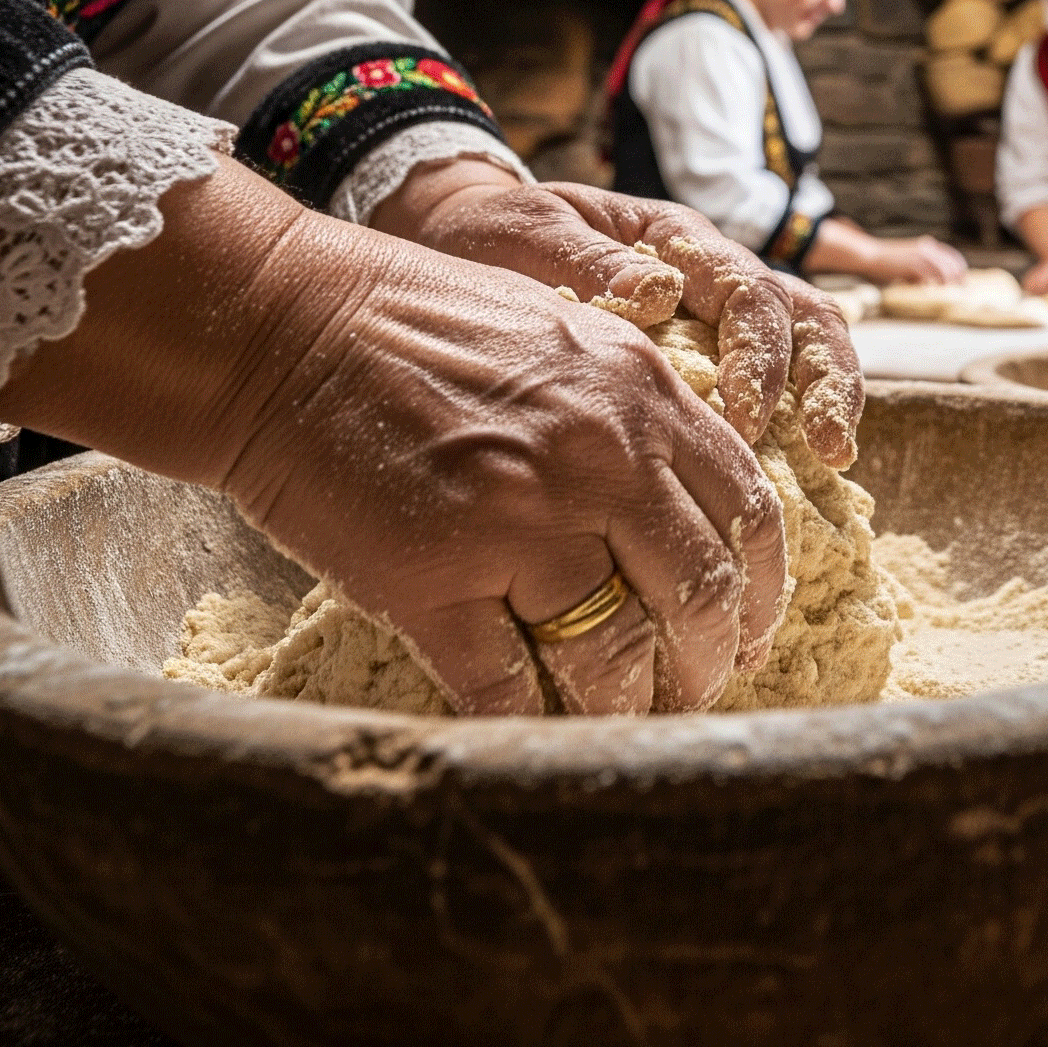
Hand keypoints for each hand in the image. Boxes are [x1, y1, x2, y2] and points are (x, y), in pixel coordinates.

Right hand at [0, 160, 786, 718]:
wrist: (284, 329)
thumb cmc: (416, 322)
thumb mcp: (561, 332)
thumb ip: (633, 404)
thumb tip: (687, 492)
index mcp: (640, 394)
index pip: (749, 509)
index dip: (764, 583)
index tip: (756, 623)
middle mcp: (599, 461)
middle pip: (701, 594)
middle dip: (714, 658)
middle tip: (701, 689)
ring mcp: (517, 527)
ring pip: (615, 654)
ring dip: (629, 702)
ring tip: (625, 717)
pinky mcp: (433, 584)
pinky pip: (507, 684)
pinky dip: (529, 717)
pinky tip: (534, 724)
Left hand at [380, 163, 863, 467]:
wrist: (463, 241)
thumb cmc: (494, 239)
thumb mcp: (526, 235)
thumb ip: (585, 258)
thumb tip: (659, 289)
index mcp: (674, 240)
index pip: (748, 291)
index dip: (762, 357)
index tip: (746, 417)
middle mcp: (709, 275)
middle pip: (803, 314)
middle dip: (823, 379)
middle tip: (826, 445)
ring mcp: (713, 316)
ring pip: (806, 341)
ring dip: (830, 396)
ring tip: (834, 459)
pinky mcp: (703, 357)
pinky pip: (769, 381)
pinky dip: (793, 421)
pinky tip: (792, 476)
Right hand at [870, 234, 966, 285]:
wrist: (872, 255)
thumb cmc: (888, 261)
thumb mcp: (909, 261)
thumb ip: (921, 268)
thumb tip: (930, 282)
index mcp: (927, 245)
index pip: (951, 255)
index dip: (959, 267)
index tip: (963, 279)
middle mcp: (926, 248)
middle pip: (950, 263)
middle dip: (958, 276)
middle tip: (962, 288)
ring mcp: (920, 256)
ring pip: (943, 270)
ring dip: (949, 281)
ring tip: (950, 290)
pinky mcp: (913, 264)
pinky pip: (930, 276)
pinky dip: (934, 283)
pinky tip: (934, 290)